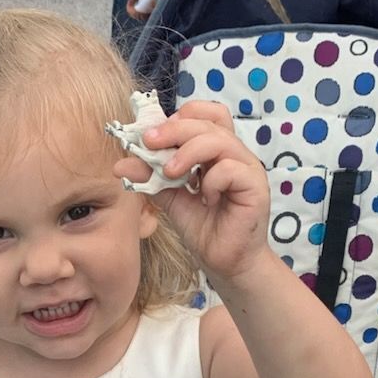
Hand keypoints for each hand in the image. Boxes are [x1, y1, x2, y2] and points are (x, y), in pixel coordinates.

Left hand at [116, 101, 269, 279]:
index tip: (152, 136)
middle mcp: (234, 153)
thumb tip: (121, 164)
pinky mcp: (255, 186)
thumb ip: (152, 178)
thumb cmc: (204, 229)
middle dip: (174, 130)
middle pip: (207, 122)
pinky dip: (210, 181)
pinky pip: (229, 169)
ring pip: (218, 140)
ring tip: (170, 173)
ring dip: (187, 152)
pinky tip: (205, 199)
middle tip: (149, 143)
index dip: (178, 119)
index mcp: (216, 150)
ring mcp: (247, 168)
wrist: (225, 263)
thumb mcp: (171, 198)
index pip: (204, 113)